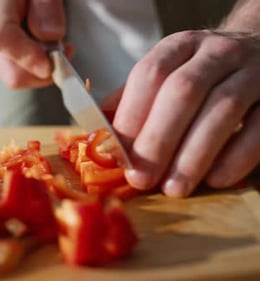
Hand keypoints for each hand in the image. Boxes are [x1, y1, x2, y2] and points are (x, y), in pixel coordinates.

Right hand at [0, 0, 70, 88]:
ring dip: (40, 65)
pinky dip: (33, 60)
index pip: (0, 38)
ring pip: (14, 73)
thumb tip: (50, 35)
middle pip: (11, 71)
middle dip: (42, 69)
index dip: (28, 57)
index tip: (52, 63)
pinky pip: (14, 66)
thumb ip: (47, 5)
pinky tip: (41, 42)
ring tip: (54, 42)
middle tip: (65, 50)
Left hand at [113, 30, 259, 196]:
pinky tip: (215, 180)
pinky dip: (236, 157)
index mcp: (179, 47)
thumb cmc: (202, 72)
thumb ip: (134, 99)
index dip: (131, 114)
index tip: (118, 152)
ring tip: (173, 189)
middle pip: (183, 92)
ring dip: (194, 155)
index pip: (150, 74)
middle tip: (141, 178)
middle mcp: (216, 53)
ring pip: (223, 109)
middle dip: (158, 140)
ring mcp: (253, 72)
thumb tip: (98, 134)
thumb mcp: (168, 73)